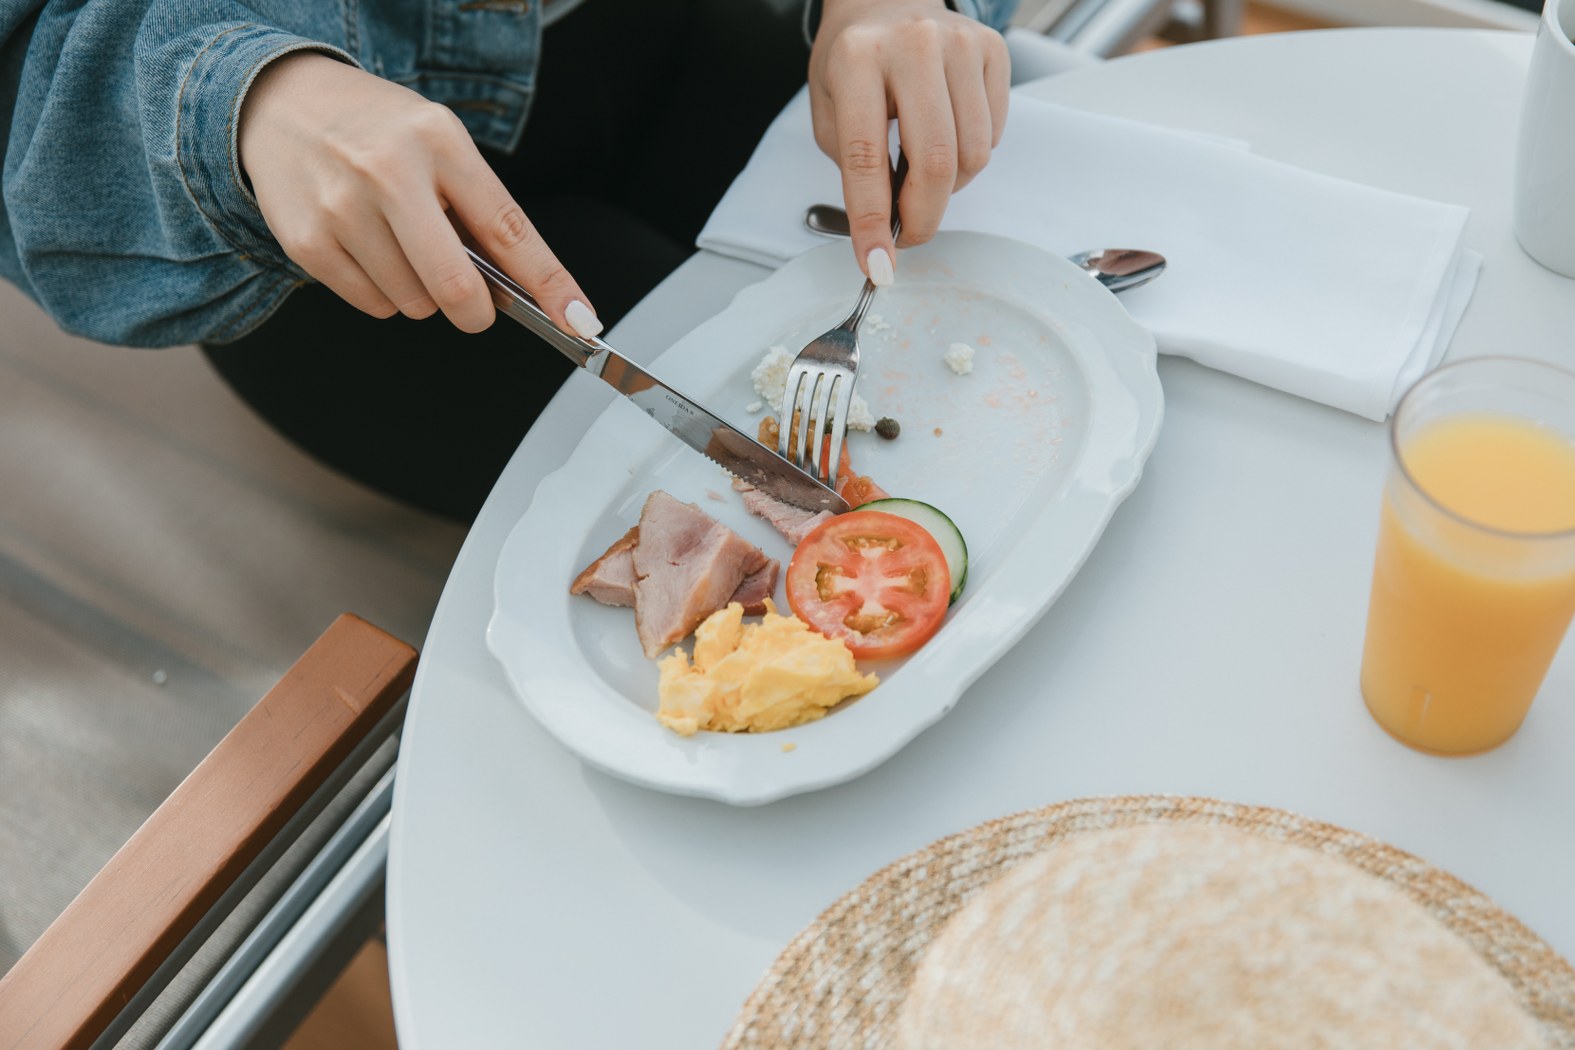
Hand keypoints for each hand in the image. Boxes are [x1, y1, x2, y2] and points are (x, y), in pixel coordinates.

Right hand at [238, 52, 600, 336]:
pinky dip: (382, 293)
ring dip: (421, 293)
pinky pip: (373, 306)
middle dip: (474, 310)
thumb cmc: (377, 131)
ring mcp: (342, 208)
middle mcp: (388, 172)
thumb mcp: (438, 142)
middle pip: (456, 287)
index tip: (578, 320)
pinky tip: (366, 248)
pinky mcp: (307, 242)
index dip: (549, 284)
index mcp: (438, 140)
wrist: (280, 103)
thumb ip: (478, 208)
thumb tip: (521, 289)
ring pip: (414, 304)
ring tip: (398, 242)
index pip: (508, 228)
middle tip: (472, 303)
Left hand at [808, 0, 1008, 285]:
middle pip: (936, 162)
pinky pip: (994, 136)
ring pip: (973, 156)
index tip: (878, 265)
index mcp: (858, 59)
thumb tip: (890, 230)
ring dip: (948, 186)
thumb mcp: (831, 111)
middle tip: (909, 235)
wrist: (887, 3)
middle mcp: (914, 45)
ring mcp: (961, 45)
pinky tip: (946, 133)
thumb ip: (856, 168)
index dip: (872, 221)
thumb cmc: (854, 64)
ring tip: (921, 168)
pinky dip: (970, 156)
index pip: (867, 157)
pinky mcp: (993, 52)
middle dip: (923, 217)